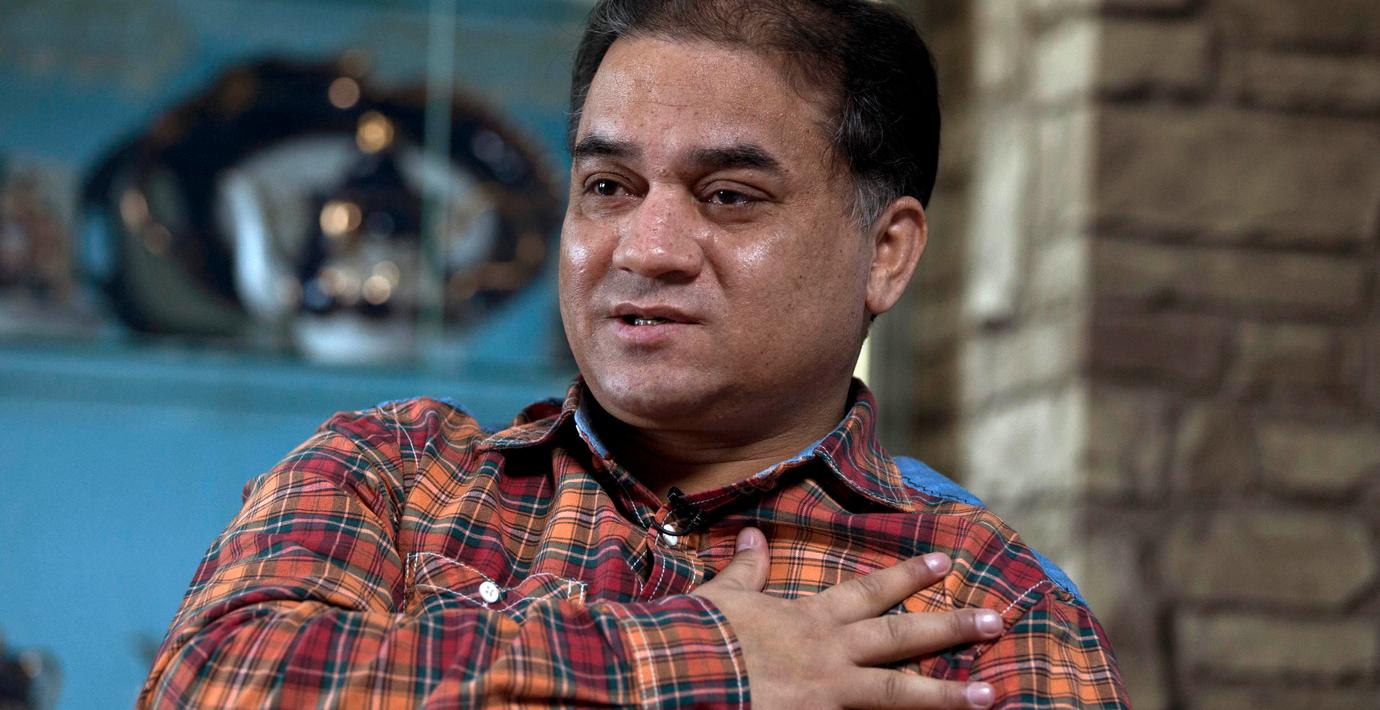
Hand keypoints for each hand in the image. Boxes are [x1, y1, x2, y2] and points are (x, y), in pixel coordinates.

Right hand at [692, 527, 1001, 708]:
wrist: (681, 675)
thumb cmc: (702, 634)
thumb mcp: (725, 595)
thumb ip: (748, 570)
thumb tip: (754, 536)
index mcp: (811, 618)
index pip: (870, 592)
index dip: (908, 576)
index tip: (946, 562)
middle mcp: (830, 653)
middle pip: (901, 639)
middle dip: (950, 628)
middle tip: (995, 622)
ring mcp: (829, 694)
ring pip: (899, 693)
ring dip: (947, 695)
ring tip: (992, 696)